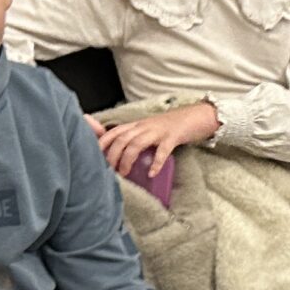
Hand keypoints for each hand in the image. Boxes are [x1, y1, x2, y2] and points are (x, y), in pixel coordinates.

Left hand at [94, 102, 220, 179]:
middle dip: (112, 155)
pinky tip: (152, 174)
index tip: (93, 157)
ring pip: (136, 143)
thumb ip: (136, 138)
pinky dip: (156, 163)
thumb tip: (120, 156)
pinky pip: (162, 150)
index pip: (114, 132)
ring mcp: (158, 131)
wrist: (196, 116)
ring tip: (125, 173)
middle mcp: (144, 126)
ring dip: (127, 159)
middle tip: (109, 171)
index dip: (102, 144)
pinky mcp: (173, 137)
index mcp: (137, 125)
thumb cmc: (171, 126)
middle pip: (121, 139)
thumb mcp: (149, 129)